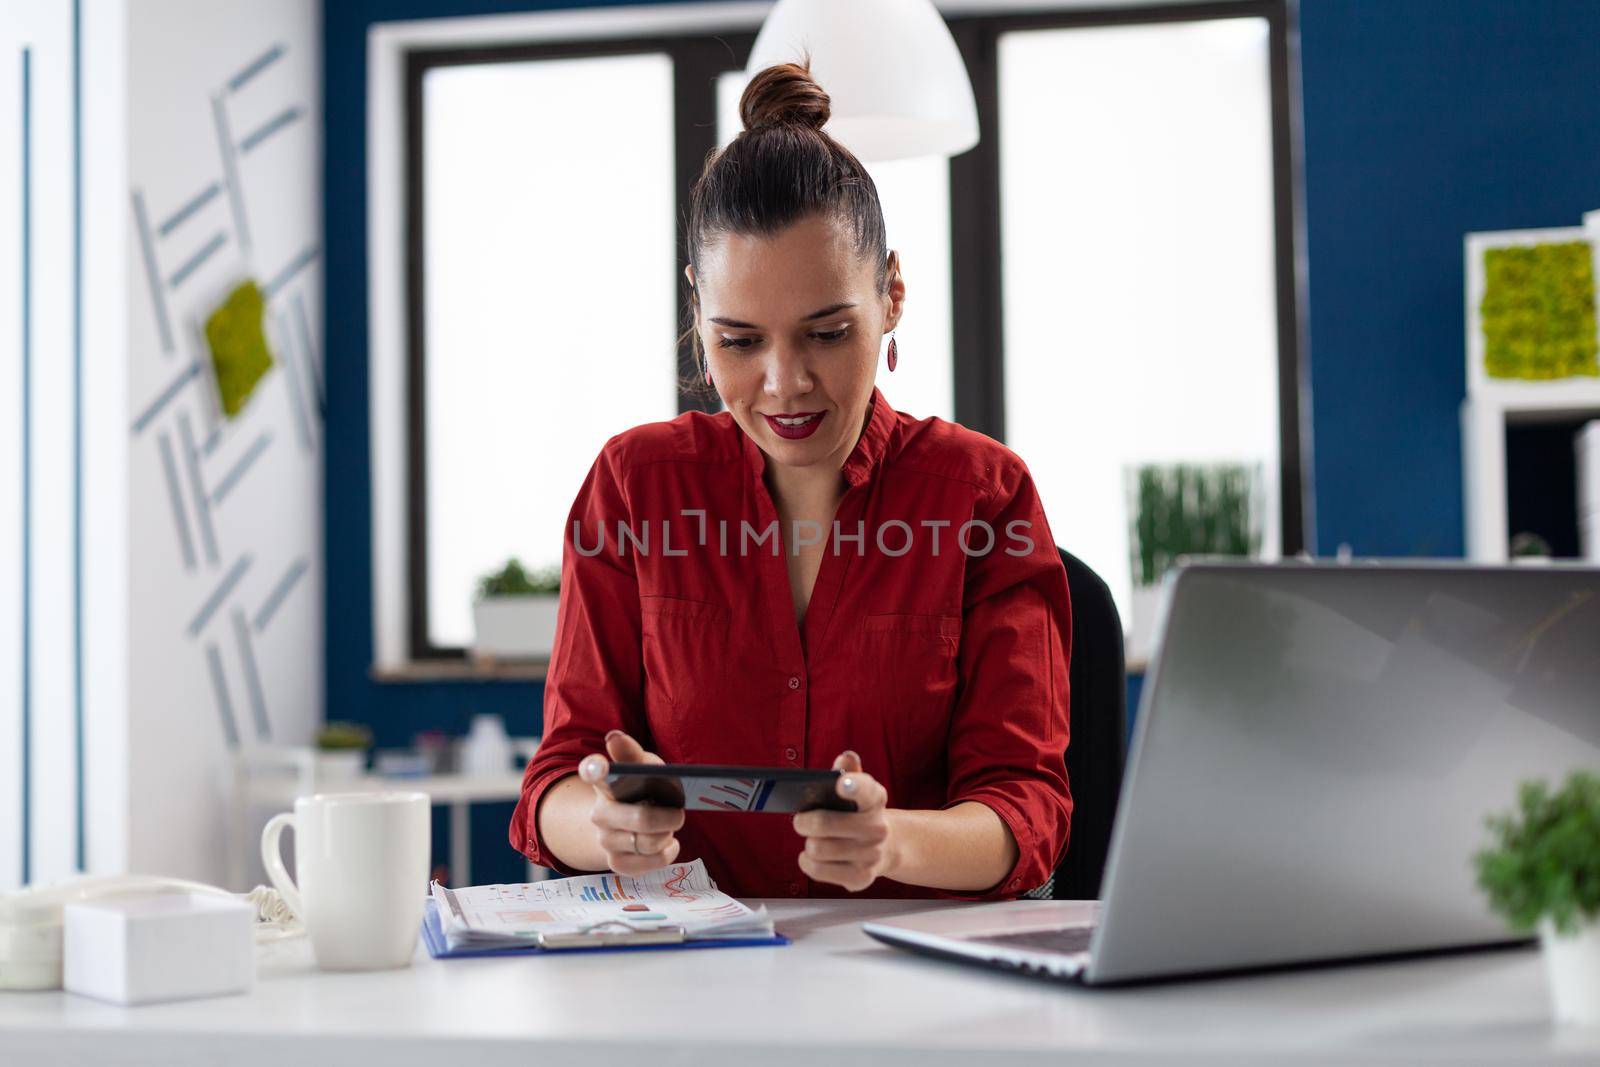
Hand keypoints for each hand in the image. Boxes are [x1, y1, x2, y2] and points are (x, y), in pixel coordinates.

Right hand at [577, 730, 684, 875]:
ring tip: (668, 827)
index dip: (594, 769)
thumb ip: (632, 755)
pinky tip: (668, 844)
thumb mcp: (642, 767)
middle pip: (641, 819)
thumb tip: (613, 737)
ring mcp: (605, 840)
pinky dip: (665, 854)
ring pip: (648, 844)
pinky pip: (647, 864)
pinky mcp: (616, 862)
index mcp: (605, 782)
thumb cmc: (642, 787)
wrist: (631, 820)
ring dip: (667, 835)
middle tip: (678, 812)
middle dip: (669, 817)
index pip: (593, 772)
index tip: (599, 765)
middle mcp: (599, 813)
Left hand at [792, 751, 894, 892]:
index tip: (840, 784)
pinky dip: (808, 862)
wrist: (886, 848)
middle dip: (804, 821)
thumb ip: (849, 772)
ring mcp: (871, 856)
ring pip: (817, 849)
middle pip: (824, 823)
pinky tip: (812, 857)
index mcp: (875, 799)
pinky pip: (818, 870)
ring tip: (812, 839)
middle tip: (800, 820)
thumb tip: (846, 757)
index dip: (853, 786)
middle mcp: (878, 828)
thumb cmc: (860, 814)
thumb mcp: (857, 790)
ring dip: (808, 843)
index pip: (866, 790)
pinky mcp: (860, 878)